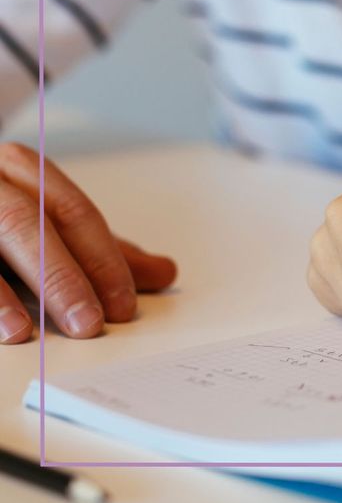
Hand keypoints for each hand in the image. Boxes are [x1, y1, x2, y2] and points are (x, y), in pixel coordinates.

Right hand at [0, 142, 177, 343]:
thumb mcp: (49, 221)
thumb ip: (101, 248)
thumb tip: (164, 273)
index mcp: (23, 170)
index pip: (74, 213)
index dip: (102, 260)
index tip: (124, 306)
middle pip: (29, 224)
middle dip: (62, 277)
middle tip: (91, 325)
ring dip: (4, 291)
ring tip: (28, 332)